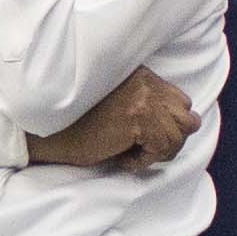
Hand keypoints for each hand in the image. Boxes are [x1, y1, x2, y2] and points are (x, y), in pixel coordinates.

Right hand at [27, 67, 192, 169]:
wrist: (49, 132)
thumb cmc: (78, 123)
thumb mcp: (116, 103)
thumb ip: (143, 102)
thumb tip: (183, 123)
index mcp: (141, 74)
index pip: (181, 101)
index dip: (170, 125)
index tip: (149, 139)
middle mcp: (145, 82)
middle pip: (187, 118)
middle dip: (172, 139)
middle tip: (147, 151)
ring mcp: (143, 99)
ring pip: (178, 136)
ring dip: (157, 153)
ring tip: (133, 156)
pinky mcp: (137, 119)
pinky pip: (161, 148)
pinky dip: (144, 161)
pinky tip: (123, 160)